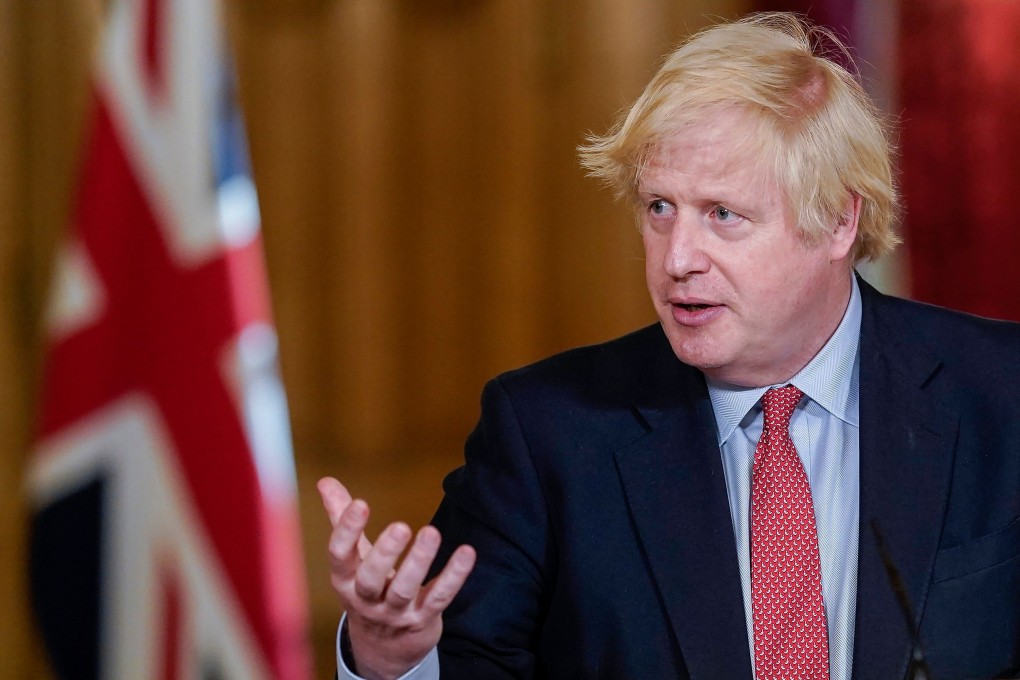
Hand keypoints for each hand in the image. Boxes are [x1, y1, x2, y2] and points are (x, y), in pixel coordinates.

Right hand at [318, 477, 476, 679]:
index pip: (339, 556)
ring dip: (419, 562)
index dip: (347, 530)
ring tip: (431, 533)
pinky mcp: (422, 619)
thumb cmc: (366, 588)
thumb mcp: (351, 559)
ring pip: (405, 590)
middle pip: (370, 579)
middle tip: (401, 526)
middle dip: (385, 554)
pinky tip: (467, 552)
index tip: (361, 503)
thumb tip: (326, 481)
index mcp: (345, 580)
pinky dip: (454, 577)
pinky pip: (439, 597)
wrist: (383, 648)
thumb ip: (340, 519)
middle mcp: (367, 599)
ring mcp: (395, 613)